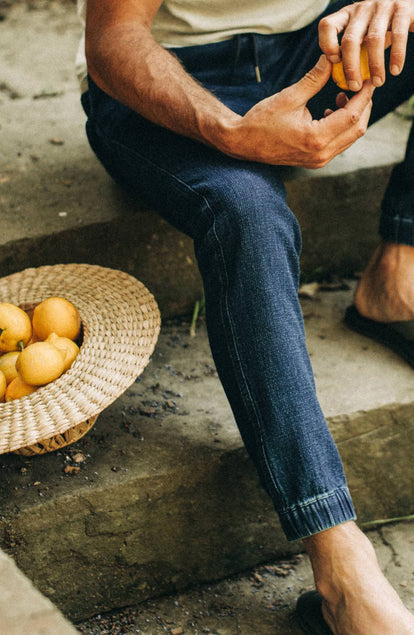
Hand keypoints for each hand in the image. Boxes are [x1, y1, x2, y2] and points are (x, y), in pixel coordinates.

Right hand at [226, 55, 373, 167]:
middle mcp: (320, 154)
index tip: (368, 79)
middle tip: (361, 85)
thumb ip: (314, 79)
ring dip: (353, 116)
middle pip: (357, 129)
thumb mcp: (289, 96)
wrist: (244, 143)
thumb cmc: (262, 120)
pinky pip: (338, 143)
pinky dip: (341, 126)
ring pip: (350, 138)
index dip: (364, 96)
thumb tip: (332, 59)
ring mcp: (318, 160)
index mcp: (315, 138)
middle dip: (363, 106)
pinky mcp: (315, 161)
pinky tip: (330, 111)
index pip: (352, 116)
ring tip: (341, 96)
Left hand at [319, 0, 413, 90]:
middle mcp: (362, 9)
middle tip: (355, 87)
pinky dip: (396, 55)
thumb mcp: (361, 33)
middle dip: (351, 68)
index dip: (327, 45)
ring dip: (375, 65)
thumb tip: (337, 80)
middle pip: (350, 40)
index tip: (335, 63)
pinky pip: (398, 35)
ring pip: (374, 39)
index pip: (327, 25)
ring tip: (378, 83)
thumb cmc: (379, 27)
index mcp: (347, 15)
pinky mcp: (402, 10)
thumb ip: (349, 50)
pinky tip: (395, 71)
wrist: (408, 5)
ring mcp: (382, 7)